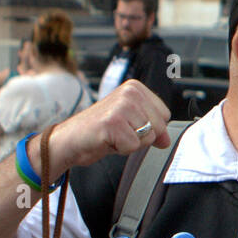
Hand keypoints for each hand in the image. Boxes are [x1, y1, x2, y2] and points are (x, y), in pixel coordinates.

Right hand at [43, 80, 170, 175]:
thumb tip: (167, 140)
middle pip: (160, 126)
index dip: (150, 127)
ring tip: (113, 136)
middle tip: (119, 132)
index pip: (165, 114)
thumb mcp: (130, 125)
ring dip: (130, 143)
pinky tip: (107, 140)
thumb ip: (152, 128)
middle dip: (141, 137)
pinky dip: (121, 149)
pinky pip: (133, 146)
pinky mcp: (113, 122)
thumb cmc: (99, 131)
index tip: (129, 126)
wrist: (70, 140)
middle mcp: (130, 92)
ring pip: (148, 137)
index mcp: (135, 88)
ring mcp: (121, 106)